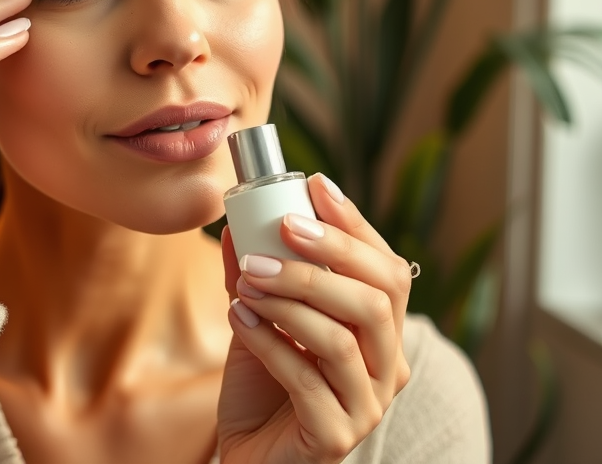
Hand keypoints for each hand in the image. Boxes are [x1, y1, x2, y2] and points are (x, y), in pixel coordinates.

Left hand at [216, 174, 412, 463]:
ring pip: (342, 337)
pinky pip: (306, 380)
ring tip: (247, 278)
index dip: (356, 225)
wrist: (250, 455)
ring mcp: (366, 406)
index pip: (389, 270)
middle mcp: (386, 367)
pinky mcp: (336, 436)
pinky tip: (239, 318)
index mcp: (380, 333)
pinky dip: (269, 341)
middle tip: (279, 229)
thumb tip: (234, 226)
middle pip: (377, 298)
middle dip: (326, 256)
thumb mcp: (261, 321)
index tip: (315, 186)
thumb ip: (255, 276)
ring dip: (289, 297)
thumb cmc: (264, 387)